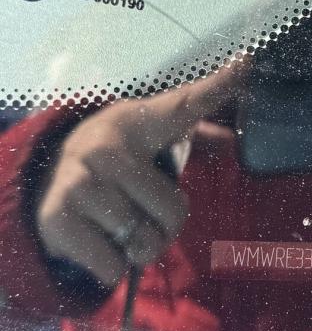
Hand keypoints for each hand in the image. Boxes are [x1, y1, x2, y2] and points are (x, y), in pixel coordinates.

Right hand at [36, 63, 245, 286]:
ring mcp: (79, 180)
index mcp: (140, 123)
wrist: (46, 183)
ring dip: (140, 249)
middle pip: (172, 209)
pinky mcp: (57, 217)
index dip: (219, 85)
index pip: (186, 105)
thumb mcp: (152, 141)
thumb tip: (234, 141)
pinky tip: (98, 244)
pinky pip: (112, 265)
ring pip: (143, 239)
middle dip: (167, 227)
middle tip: (146, 217)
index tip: (248, 62)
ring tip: (121, 229)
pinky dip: (112, 268)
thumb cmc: (119, 164)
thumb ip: (194, 137)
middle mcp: (107, 147)